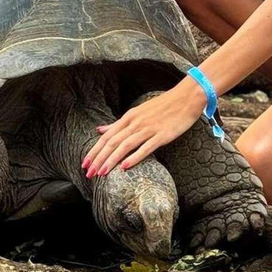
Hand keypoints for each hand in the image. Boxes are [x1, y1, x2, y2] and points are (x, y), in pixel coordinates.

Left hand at [82, 79, 205, 176]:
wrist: (186, 98)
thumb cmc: (162, 106)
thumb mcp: (137, 112)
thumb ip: (118, 124)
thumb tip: (99, 130)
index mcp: (128, 118)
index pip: (106, 137)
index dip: (94, 151)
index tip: (85, 164)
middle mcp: (135, 123)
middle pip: (112, 142)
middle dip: (98, 159)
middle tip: (89, 173)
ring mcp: (148, 129)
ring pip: (125, 146)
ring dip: (111, 160)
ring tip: (102, 173)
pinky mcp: (162, 135)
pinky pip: (145, 147)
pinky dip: (134, 157)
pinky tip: (125, 167)